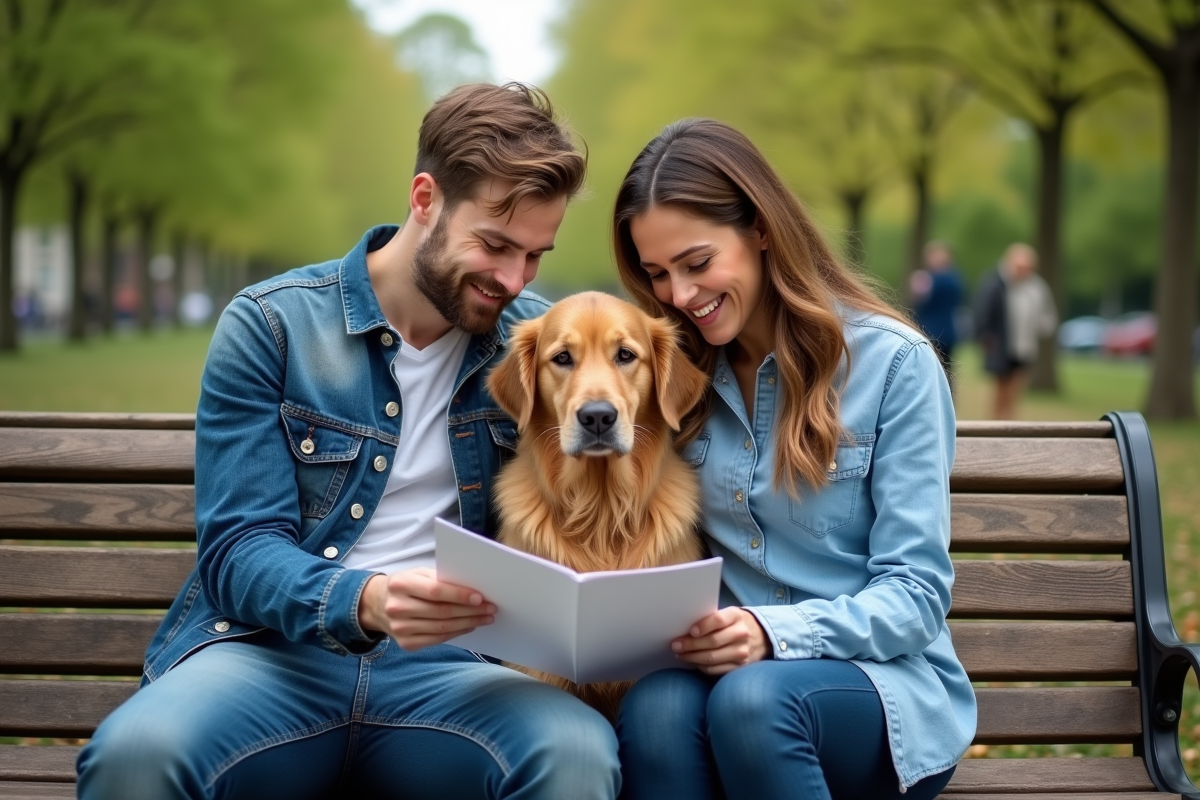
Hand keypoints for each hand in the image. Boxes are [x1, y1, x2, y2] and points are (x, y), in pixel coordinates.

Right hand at [358, 568, 495, 651]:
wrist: (377, 605)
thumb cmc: (405, 585)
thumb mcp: (417, 573)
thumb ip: (440, 579)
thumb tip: (472, 588)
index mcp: (400, 584)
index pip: (435, 591)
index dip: (459, 595)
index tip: (480, 597)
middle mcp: (397, 608)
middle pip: (442, 612)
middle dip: (471, 611)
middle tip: (490, 609)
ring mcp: (400, 629)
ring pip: (442, 628)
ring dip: (468, 623)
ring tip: (485, 618)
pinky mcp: (406, 644)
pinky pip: (437, 639)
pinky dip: (457, 633)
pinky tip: (469, 626)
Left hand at [671, 607, 770, 674]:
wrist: (762, 637)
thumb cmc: (736, 623)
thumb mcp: (729, 614)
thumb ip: (712, 619)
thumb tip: (684, 627)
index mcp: (736, 616)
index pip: (718, 620)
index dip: (703, 626)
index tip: (690, 631)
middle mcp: (741, 634)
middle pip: (713, 641)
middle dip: (690, 645)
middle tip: (675, 645)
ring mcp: (742, 652)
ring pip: (712, 658)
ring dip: (692, 658)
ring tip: (680, 655)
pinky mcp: (740, 666)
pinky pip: (716, 669)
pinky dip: (701, 666)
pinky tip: (693, 662)